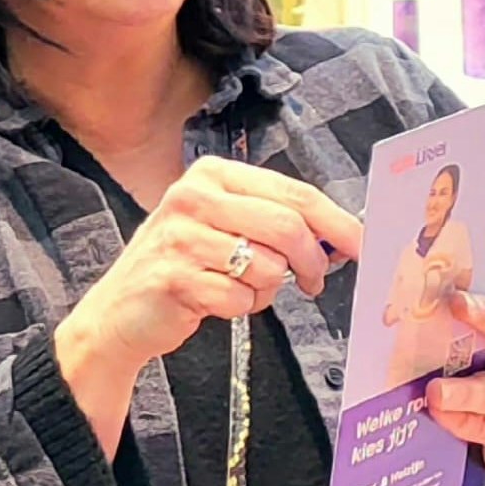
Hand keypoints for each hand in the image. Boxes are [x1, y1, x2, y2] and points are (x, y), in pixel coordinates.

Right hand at [57, 156, 359, 372]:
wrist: (120, 310)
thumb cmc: (182, 265)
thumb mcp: (222, 225)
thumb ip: (272, 220)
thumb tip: (340, 236)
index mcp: (212, 175)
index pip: (294, 192)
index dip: (338, 222)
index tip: (363, 245)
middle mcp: (192, 198)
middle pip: (287, 227)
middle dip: (313, 262)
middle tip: (315, 281)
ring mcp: (180, 238)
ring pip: (268, 268)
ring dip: (267, 290)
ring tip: (240, 288)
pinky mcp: (174, 278)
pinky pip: (240, 299)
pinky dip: (240, 308)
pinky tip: (216, 301)